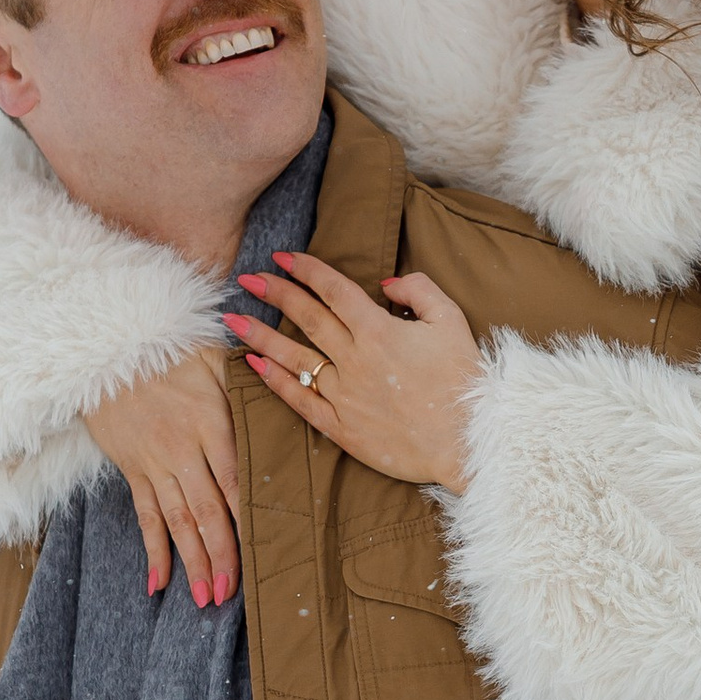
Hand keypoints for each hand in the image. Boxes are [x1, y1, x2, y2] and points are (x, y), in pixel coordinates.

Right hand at [82, 346, 243, 603]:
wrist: (104, 347)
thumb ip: (246, 382)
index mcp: (210, 423)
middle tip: (233, 593)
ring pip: (177, 521)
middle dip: (222, 555)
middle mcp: (183, 450)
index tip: (263, 551)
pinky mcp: (133, 468)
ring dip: (192, 562)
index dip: (247, 520)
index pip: (234, 481)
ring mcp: (155, 462)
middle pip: (207, 511)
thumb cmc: (167, 349)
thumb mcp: (212, 356)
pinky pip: (145, 515)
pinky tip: (158, 583)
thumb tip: (281, 394)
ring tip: (206, 598)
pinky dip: (152, 550)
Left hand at [227, 254, 482, 490]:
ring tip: (232, 319)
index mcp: (380, 330)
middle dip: (275, 294)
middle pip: (307, 318)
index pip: (334, 291)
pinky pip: (300, 400)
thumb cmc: (464, 379)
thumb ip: (420, 291)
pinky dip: (274, 381)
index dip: (306, 270)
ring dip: (260, 335)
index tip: (281, 258)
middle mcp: (355, 359)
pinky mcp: (342, 426)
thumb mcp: (452, 321)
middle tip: (247, 279)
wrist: (468, 441)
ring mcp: (345, 394)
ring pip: (294, 357)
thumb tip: (387, 283)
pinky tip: (253, 364)